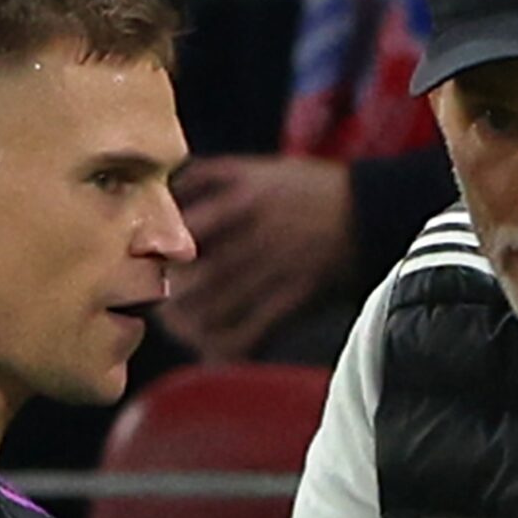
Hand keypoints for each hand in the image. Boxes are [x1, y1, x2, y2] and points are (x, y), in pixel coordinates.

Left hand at [158, 156, 352, 363]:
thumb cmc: (307, 189)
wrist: (370, 212)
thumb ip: (209, 176)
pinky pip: (251, 333)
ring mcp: (276, 271)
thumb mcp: (257, 168)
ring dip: (192, 328)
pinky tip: (215, 349)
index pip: (183, 231)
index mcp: (242, 200)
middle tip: (159, 306)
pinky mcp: (294, 298)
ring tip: (182, 330)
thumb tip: (165, 190)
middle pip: (195, 280)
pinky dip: (227, 347)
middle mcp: (256, 236)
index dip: (158, 253)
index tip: (148, 264)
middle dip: (169, 300)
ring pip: (217, 312)